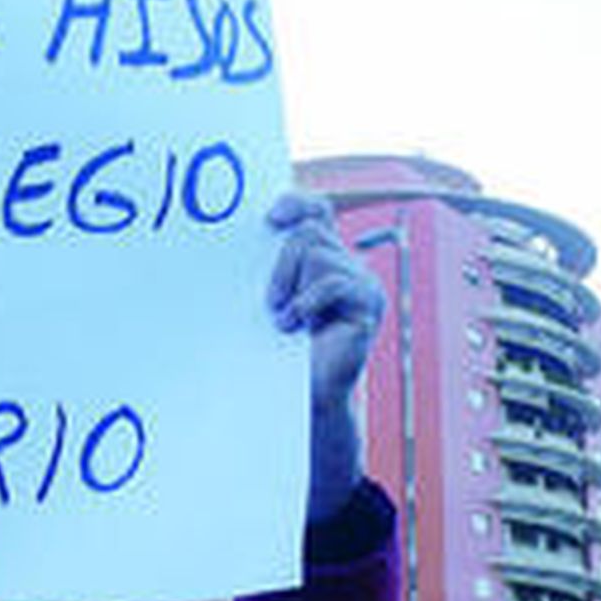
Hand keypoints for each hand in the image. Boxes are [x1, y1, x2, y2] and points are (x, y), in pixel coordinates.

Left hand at [268, 193, 384, 519]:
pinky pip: (334, 282)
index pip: (316, 210)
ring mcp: (362, 282)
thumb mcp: (268, 300)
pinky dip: (308, 302)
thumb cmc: (276, 349)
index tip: (270, 217)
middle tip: (268, 300)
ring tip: (282, 318)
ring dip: (289, 285)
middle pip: (309, 231)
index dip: (297, 203)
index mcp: (321, 257)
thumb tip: (231, 237)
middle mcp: (346, 264)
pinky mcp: (369, 304)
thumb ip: (265, 268)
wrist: (300, 397)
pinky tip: (294, 325)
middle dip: (281, 263)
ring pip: (317, 253)